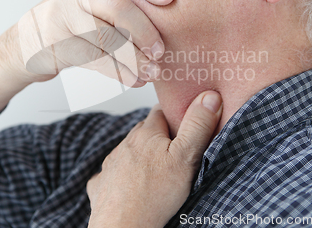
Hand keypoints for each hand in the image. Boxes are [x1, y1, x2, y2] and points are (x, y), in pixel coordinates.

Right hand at [0, 0, 174, 112]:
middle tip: (160, 51)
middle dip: (145, 30)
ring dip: (134, 58)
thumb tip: (166, 18)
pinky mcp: (55, 44)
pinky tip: (133, 80)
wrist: (24, 45)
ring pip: (107, 37)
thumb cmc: (69, 24)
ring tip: (152, 73)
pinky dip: (118, 72)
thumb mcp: (89, 3)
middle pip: (118, 6)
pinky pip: (94, 59)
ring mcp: (62, 17)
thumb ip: (117, 2)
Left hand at [86, 91, 222, 227]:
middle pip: (145, 131)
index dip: (175, 114)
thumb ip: (198, 126)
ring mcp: (111, 164)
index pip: (161, 111)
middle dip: (159, 136)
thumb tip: (209, 97)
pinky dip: (122, 176)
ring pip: (129, 151)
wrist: (123, 225)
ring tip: (156, 170)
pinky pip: (112, 173)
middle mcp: (125, 144)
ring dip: (140, 155)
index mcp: (145, 133)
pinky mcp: (102, 184)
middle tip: (175, 148)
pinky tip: (131, 185)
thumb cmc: (155, 194)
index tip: (186, 122)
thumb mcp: (186, 157)